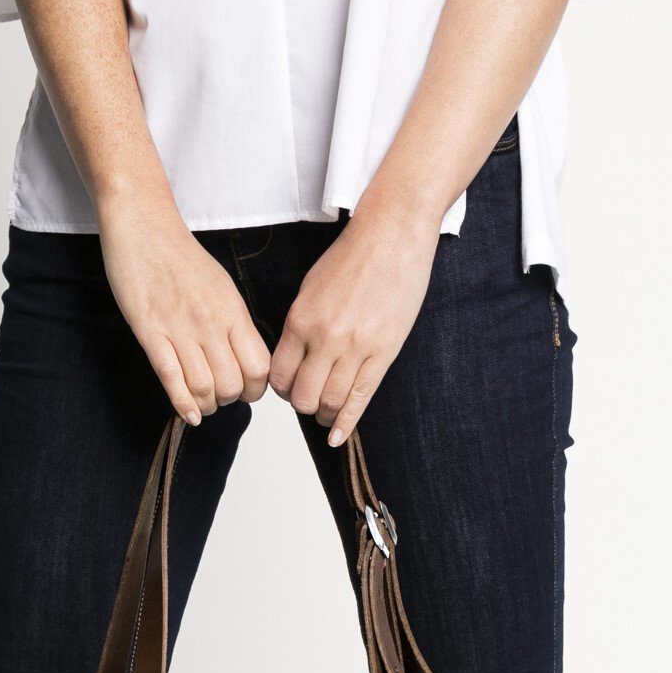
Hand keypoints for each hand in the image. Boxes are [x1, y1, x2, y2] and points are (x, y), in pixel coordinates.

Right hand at [98, 195, 269, 422]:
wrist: (144, 228)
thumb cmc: (180, 257)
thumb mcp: (221, 286)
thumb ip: (233, 322)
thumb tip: (242, 355)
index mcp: (232, 310)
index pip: (259, 366)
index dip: (256, 389)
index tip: (246, 390)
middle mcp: (211, 322)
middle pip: (233, 384)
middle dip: (230, 400)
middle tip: (221, 397)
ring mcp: (180, 329)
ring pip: (204, 387)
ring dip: (207, 405)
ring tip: (203, 404)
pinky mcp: (150, 332)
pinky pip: (172, 379)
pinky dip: (183, 404)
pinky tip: (188, 415)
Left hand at [270, 204, 437, 444]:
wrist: (392, 235)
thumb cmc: (352, 257)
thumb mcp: (311, 289)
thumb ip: (300, 326)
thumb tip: (294, 359)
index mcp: (301, 320)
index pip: (279, 375)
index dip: (282, 389)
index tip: (290, 387)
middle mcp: (325, 337)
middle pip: (302, 396)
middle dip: (302, 405)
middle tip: (308, 401)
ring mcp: (356, 347)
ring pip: (330, 402)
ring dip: (324, 415)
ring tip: (325, 414)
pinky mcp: (384, 352)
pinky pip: (360, 397)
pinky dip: (346, 422)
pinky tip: (338, 437)